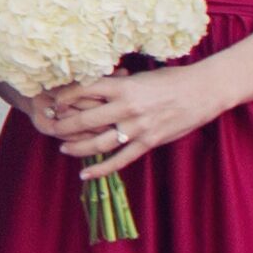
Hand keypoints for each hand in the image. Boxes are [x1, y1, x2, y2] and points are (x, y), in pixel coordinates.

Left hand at [28, 65, 225, 184]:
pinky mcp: (149, 143)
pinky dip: (101, 170)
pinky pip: (120, 160)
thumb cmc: (172, 79)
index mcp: (124, 86)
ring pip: (99, 143)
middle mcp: (127, 107)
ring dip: (77, 148)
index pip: (84, 90)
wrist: (203, 90)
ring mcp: (138, 127)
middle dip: (63, 126)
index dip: (64, 97)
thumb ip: (119, 85)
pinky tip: (85, 175)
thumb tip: (95, 87)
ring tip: (63, 149)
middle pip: (85, 120)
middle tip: (50, 127)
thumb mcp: (141, 77)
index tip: (53, 102)